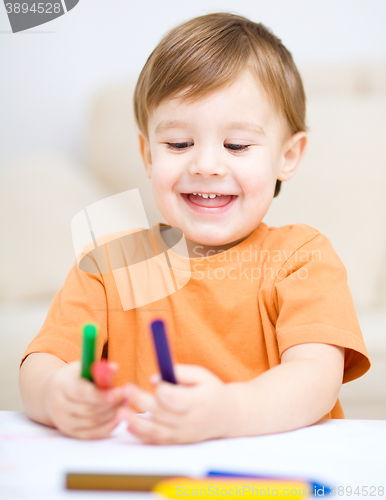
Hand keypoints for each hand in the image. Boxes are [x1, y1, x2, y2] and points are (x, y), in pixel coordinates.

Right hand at [44, 360, 127, 438]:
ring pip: (94, 422)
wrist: (51, 394)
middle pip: (90, 409)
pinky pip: (93, 433)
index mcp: (61, 386)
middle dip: (113, 403)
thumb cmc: (73, 378)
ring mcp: (64, 422)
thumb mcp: (82, 368)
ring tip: (126, 402)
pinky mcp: (71, 433)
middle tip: (129, 394)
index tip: (121, 392)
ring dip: (113, 413)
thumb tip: (114, 368)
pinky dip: (109, 426)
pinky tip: (119, 416)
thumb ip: (98, 369)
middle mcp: (59, 406)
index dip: (102, 395)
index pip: (83, 393)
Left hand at [120, 365, 234, 443]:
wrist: (226, 416)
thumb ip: (179, 372)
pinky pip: (156, 440)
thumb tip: (154, 379)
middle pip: (161, 413)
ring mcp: (183, 434)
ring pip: (156, 431)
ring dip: (135, 422)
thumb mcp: (201, 374)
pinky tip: (128, 425)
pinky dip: (141, 435)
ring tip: (120, 412)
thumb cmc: (211, 390)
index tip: (153, 381)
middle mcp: (190, 421)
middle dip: (141, 401)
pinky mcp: (177, 441)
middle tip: (126, 390)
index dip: (162, 391)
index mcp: (199, 401)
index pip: (176, 399)